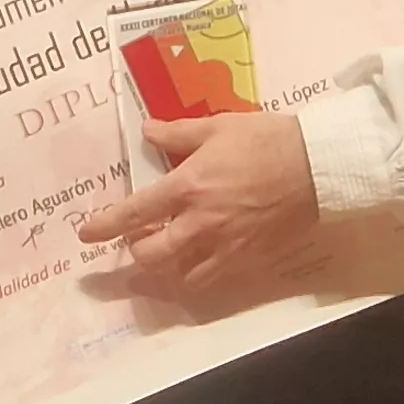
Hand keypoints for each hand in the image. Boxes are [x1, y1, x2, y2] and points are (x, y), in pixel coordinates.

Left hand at [73, 112, 318, 296]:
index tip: (86, 234)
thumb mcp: (218, 126)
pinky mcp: (248, 258)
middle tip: (138, 239)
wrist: (318, 166)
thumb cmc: (267, 139)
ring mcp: (225, 245)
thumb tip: (146, 131)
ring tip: (168, 253)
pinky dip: (200, 274)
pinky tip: (200, 260)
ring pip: (182, 276)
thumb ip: (177, 133)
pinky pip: (215, 277)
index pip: (133, 214)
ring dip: (167, 268)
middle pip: (152, 256)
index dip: (104, 226)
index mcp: (187, 187)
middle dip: (136, 252)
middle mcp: (200, 223)